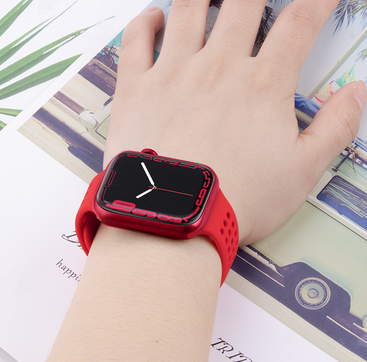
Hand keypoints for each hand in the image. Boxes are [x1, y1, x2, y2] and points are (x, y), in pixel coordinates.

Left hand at [105, 0, 365, 245]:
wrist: (176, 220)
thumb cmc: (238, 201)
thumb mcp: (302, 172)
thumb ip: (335, 128)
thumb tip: (357, 93)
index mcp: (262, 85)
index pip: (300, 22)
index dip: (318, 1)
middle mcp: (217, 69)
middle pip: (242, 4)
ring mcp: (172, 76)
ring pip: (188, 10)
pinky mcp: (136, 92)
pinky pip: (136, 41)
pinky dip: (145, 22)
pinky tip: (155, 17)